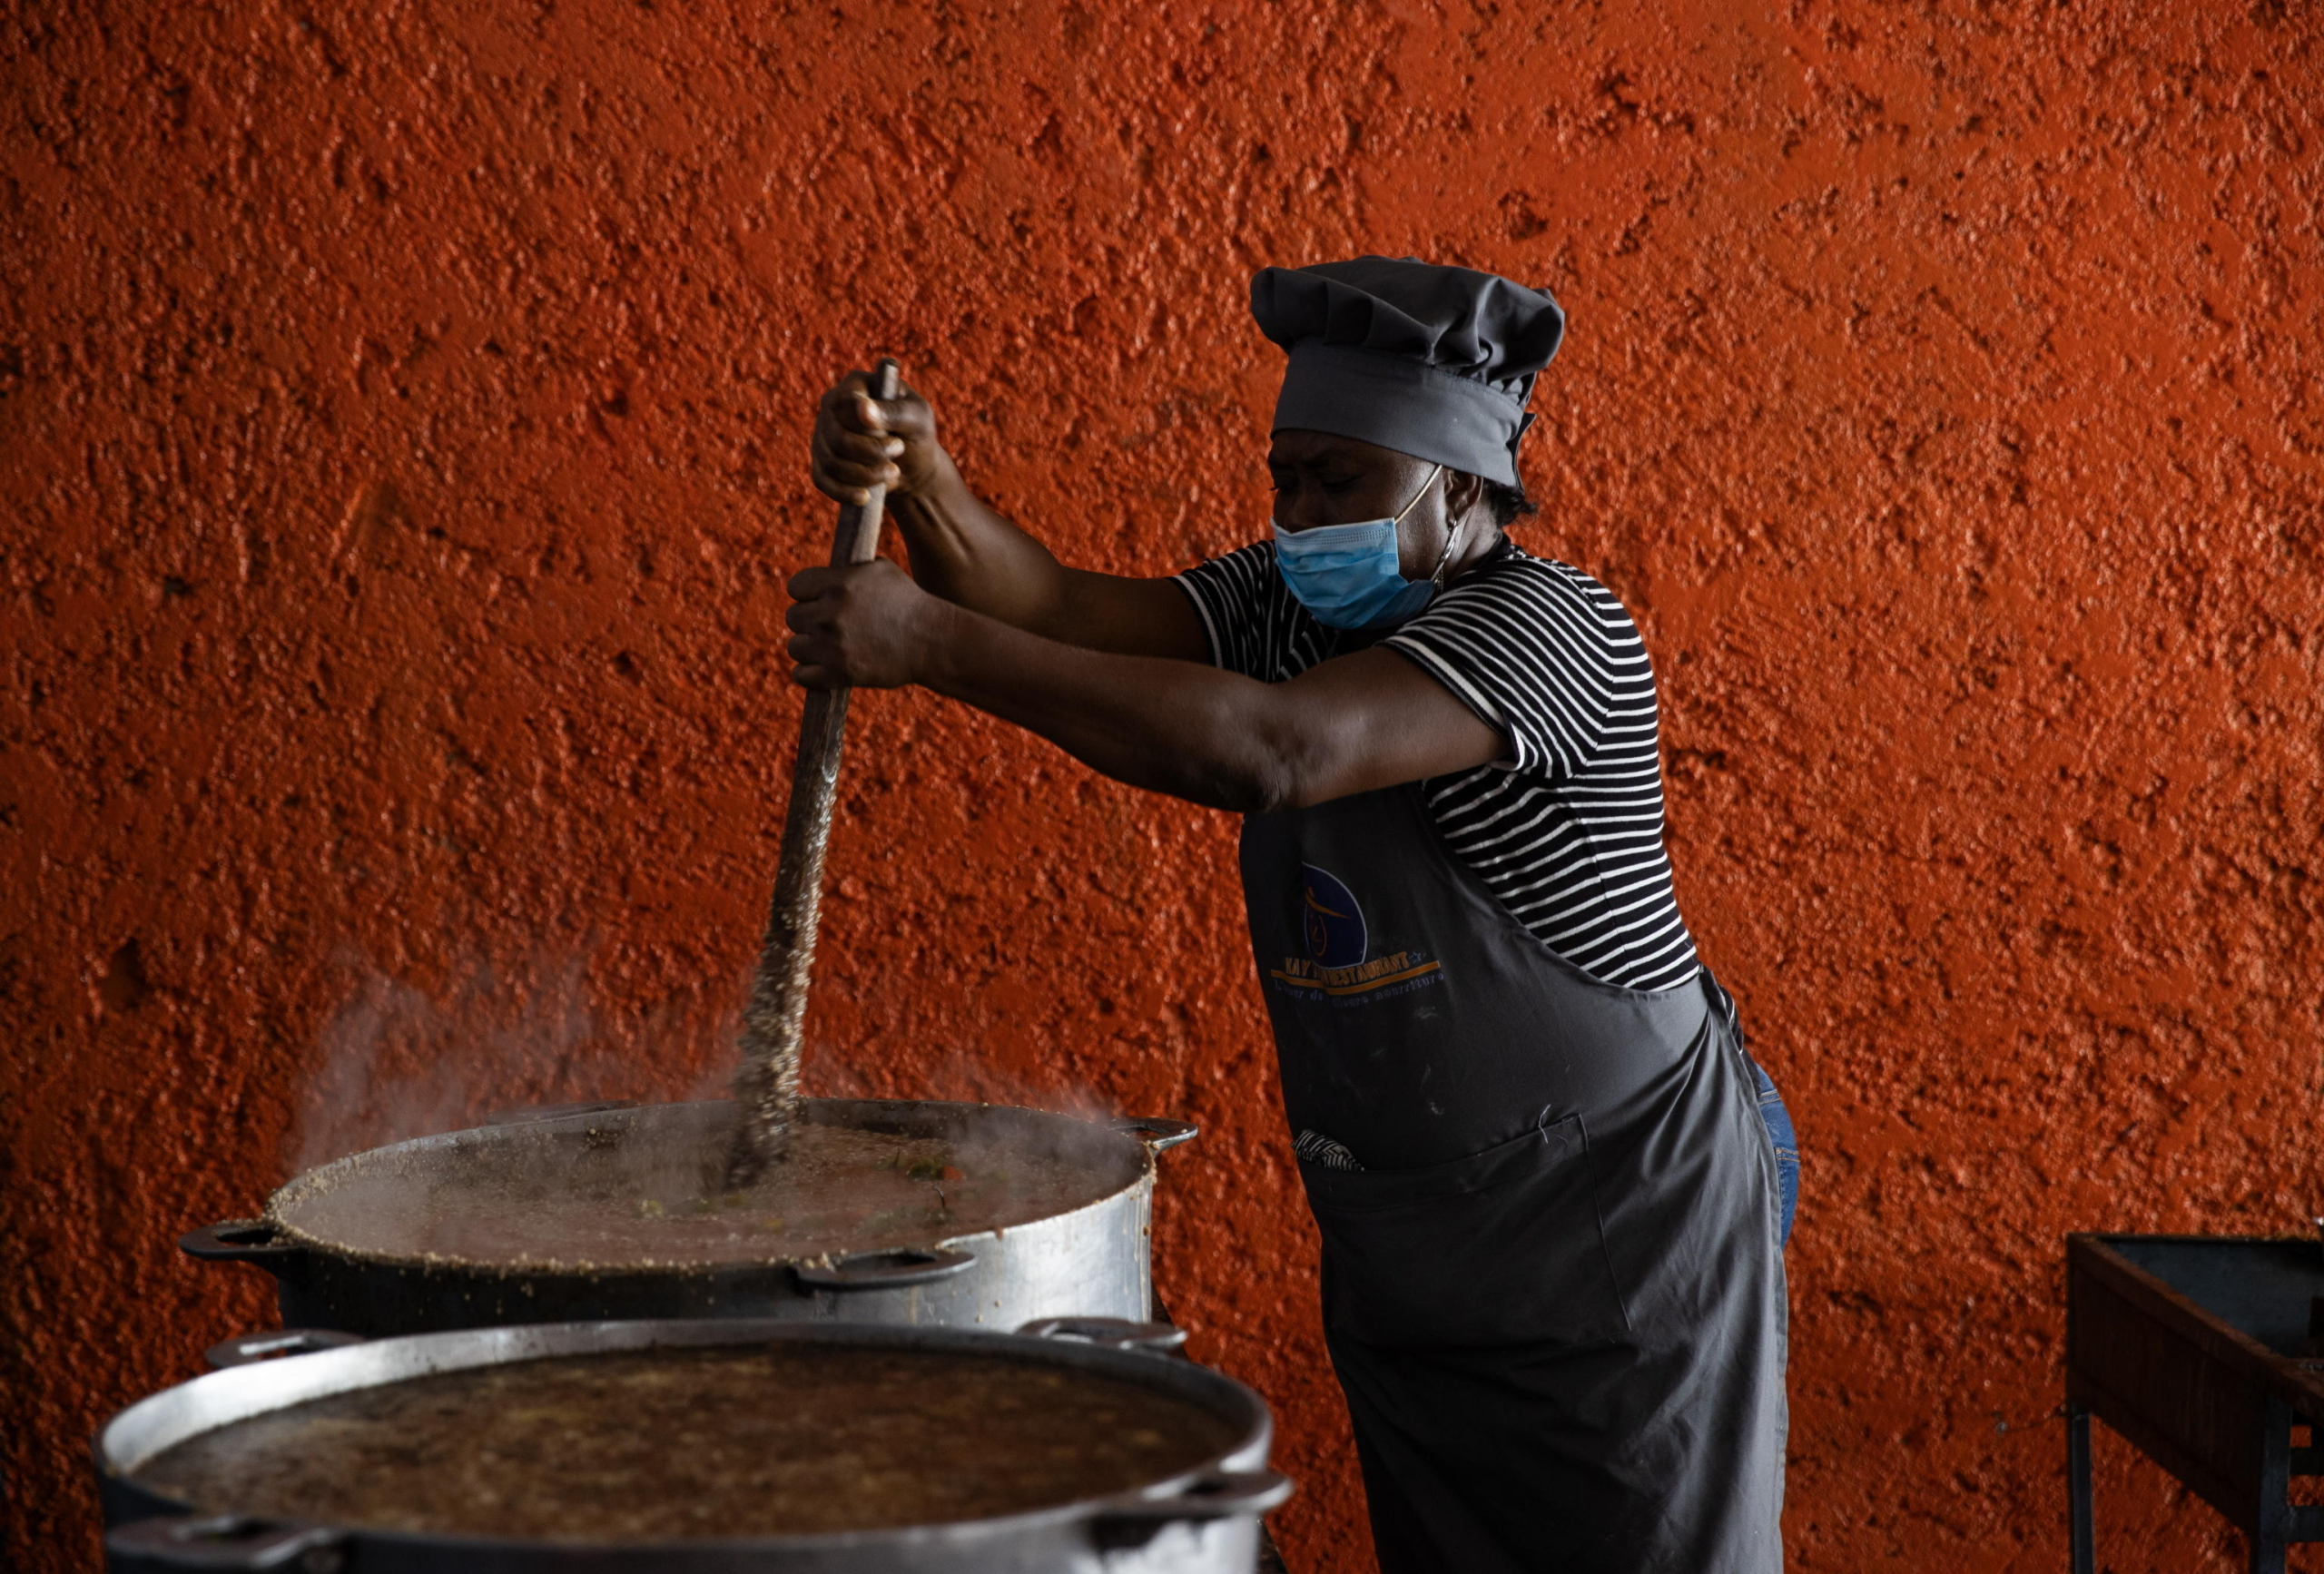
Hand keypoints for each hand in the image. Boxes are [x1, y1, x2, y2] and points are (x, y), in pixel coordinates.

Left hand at [785, 559, 942, 688]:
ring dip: (810, 648)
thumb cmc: (908, 602)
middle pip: (792, 617)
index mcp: (839, 584)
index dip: (807, 593)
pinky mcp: (839, 674)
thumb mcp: (880, 570)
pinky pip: (801, 675)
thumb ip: (845, 570)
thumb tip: (823, 570)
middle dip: (809, 621)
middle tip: (831, 626)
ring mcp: (833, 646)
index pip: (795, 586)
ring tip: (831, 647)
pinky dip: (810, 674)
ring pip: (795, 647)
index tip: (819, 600)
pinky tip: (824, 667)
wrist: (933, 642)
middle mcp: (831, 614)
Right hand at [811, 369, 944, 504]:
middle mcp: (832, 405)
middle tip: (898, 455)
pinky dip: (844, 492)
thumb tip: (862, 408)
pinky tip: (865, 496)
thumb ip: (894, 411)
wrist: (912, 466)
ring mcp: (823, 434)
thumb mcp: (918, 419)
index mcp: (856, 384)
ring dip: (864, 474)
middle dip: (871, 454)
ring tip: (892, 473)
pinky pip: (822, 479)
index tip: (897, 442)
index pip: (846, 404)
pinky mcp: (821, 461)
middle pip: (836, 436)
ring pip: (830, 460)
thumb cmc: (917, 434)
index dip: (869, 429)